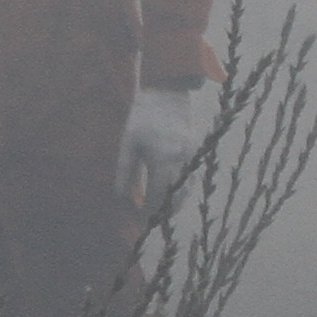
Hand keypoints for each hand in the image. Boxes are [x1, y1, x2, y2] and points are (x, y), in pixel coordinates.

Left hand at [119, 83, 213, 218]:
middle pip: (175, 199)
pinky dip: (181, 191)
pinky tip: (170, 194)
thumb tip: (120, 198)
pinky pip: (191, 180)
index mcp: (161, 159)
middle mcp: (180, 161)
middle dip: (163, 213)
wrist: (168, 94)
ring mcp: (191, 157)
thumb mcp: (128, 143)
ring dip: (173, 204)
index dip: (148, 212)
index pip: (156, 196)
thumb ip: (125, 172)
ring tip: (159, 212)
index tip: (139, 222)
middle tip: (149, 221)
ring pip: (186, 191)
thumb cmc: (143, 117)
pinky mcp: (196, 153)